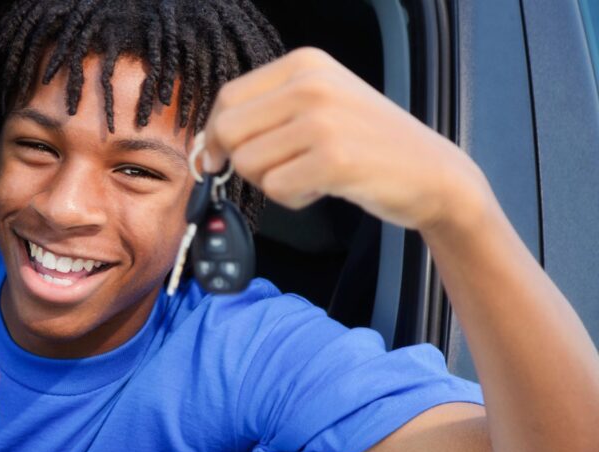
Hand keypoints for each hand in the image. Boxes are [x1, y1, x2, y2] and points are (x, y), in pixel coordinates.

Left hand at [203, 47, 489, 231]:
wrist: (433, 172)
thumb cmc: (371, 144)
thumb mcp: (322, 105)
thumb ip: (267, 114)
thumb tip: (207, 146)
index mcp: (305, 64)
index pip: (228, 98)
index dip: (214, 135)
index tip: (218, 157)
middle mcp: (311, 85)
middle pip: (228, 131)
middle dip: (241, 162)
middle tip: (275, 171)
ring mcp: (322, 121)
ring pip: (249, 163)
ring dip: (273, 182)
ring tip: (312, 174)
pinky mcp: (333, 159)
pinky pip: (276, 189)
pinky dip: (293, 199)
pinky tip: (324, 188)